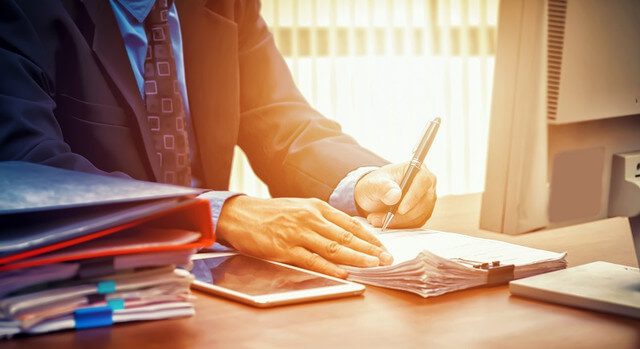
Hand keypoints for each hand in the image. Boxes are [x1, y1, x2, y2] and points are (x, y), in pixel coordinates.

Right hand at [216, 196, 393, 277]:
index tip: (383, 246)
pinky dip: (329, 267)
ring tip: (373, 265)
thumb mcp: (300, 208)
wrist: (239, 215)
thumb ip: (322, 219)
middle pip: (346, 235)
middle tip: (386, 258)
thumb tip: (347, 231)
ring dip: (356, 257)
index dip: (368, 236)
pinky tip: (343, 273)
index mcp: (315, 207)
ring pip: (333, 247)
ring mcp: (297, 233)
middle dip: (369, 248)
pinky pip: (312, 259)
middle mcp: (309, 218)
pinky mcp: (284, 248)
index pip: (349, 222)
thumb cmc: (271, 214)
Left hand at [355, 162, 436, 228]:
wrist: (373, 198)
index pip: (423, 181)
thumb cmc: (374, 186)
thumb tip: (395, 195)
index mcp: (416, 169)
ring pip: (419, 215)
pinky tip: (385, 222)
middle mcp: (426, 183)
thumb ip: (382, 187)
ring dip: (397, 222)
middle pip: (423, 201)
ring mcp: (427, 199)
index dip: (413, 196)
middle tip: (378, 218)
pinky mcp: (423, 213)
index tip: (400, 210)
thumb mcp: (372, 185)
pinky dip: (400, 226)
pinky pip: (416, 223)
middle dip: (401, 215)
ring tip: (376, 219)